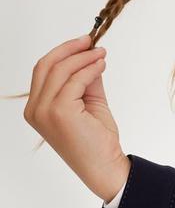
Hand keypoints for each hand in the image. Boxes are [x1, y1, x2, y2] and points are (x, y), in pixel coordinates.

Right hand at [24, 33, 130, 200]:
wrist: (105, 166)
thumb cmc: (97, 139)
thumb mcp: (89, 101)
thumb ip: (85, 79)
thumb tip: (90, 55)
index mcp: (36, 108)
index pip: (43, 70)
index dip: (62, 52)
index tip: (83, 42)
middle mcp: (35, 110)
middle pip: (47, 65)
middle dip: (70, 49)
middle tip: (91, 41)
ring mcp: (45, 111)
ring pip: (61, 70)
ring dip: (83, 57)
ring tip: (101, 54)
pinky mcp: (60, 111)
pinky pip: (75, 80)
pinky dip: (90, 68)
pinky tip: (101, 65)